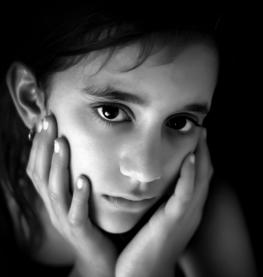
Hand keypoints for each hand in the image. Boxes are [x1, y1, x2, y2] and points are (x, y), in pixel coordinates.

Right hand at [26, 114, 115, 276]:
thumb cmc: (91, 224)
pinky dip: (79, 196)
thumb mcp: (78, 199)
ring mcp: (65, 220)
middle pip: (42, 174)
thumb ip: (73, 180)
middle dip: (45, 146)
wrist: (97, 259)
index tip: (45, 119)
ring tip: (63, 142)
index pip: (38, 168)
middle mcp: (54, 207)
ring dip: (59, 165)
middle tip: (50, 120)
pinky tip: (84, 180)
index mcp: (53, 199)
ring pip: (56, 191)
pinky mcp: (81, 232)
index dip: (39, 144)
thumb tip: (73, 153)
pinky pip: (77, 214)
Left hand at [115, 129, 212, 276]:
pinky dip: (190, 174)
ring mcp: (185, 215)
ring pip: (200, 179)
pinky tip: (191, 158)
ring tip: (201, 134)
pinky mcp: (174, 220)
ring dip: (202, 155)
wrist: (143, 276)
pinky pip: (186, 194)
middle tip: (202, 128)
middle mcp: (191, 211)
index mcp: (186, 210)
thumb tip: (150, 185)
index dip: (200, 157)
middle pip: (205, 175)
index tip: (196, 138)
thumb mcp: (155, 221)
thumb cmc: (145, 249)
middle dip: (205, 150)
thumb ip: (158, 203)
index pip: (199, 178)